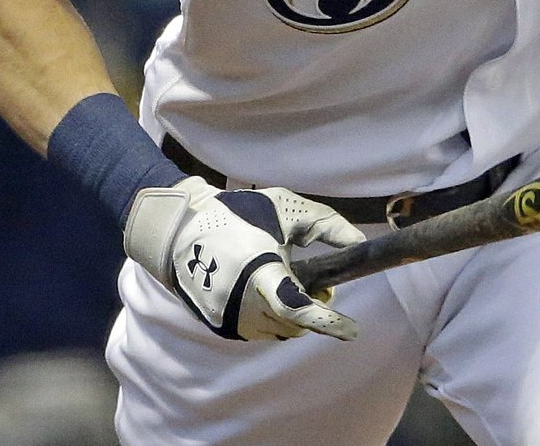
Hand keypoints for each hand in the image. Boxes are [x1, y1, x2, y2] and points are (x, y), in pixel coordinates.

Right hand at [123, 177, 365, 340]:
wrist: (180, 229)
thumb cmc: (238, 215)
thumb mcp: (286, 209)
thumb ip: (327, 224)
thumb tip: (359, 244)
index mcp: (259, 272)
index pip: (296, 307)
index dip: (326, 320)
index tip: (352, 330)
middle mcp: (241, 304)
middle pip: (294, 324)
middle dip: (315, 311)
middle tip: (323, 288)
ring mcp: (227, 318)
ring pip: (278, 330)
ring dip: (295, 315)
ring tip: (293, 283)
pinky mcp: (219, 325)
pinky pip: (260, 329)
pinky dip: (275, 317)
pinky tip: (272, 292)